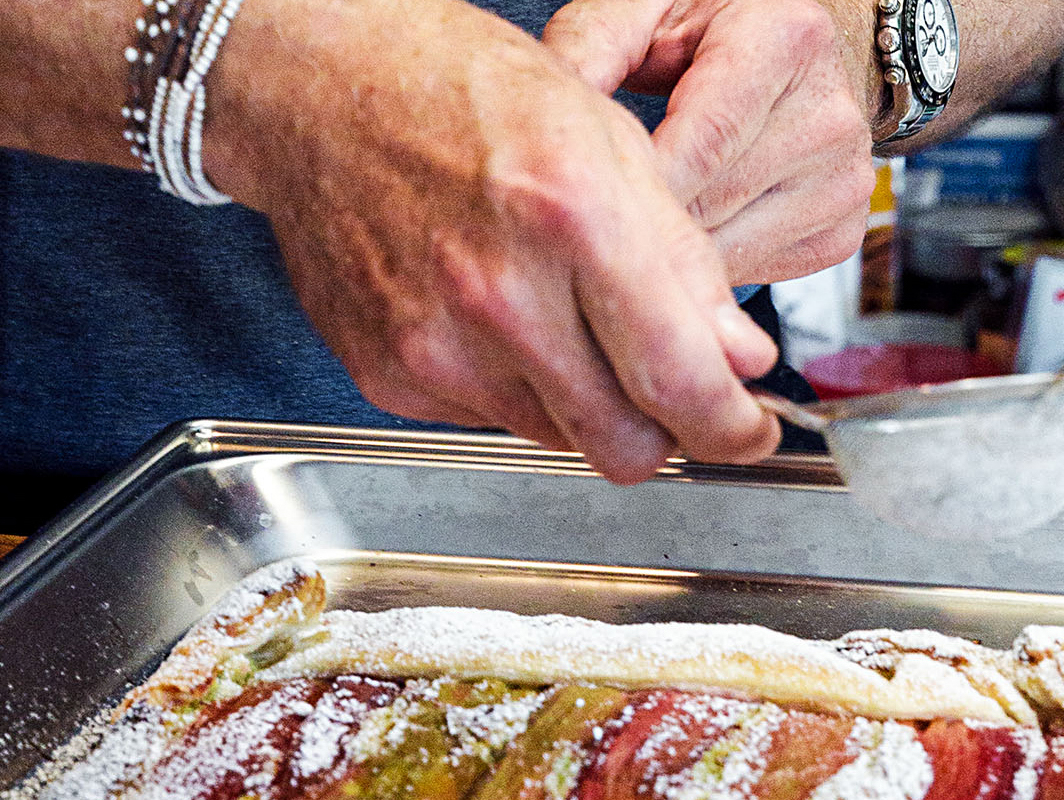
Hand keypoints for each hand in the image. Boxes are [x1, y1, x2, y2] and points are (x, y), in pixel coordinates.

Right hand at [207, 0, 779, 483]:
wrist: (316, 90)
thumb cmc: (456, 92)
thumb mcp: (606, 141)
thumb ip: (686, 264)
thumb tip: (741, 361)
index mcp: (569, 217)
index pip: (680, 381)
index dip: (732, 428)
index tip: (748, 432)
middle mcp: (497, 295)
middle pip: (624, 446)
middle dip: (666, 433)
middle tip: (673, 395)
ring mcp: (436, 345)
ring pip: (562, 440)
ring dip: (587, 403)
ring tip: (563, 317)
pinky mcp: (391, 375)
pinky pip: (490, 420)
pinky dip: (515, 387)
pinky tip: (496, 317)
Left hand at [543, 0, 877, 285]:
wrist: (795, 53)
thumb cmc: (711, 25)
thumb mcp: (648, 8)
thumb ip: (591, 46)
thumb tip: (541, 119)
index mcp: (785, 39)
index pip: (701, 143)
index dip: (634, 184)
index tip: (576, 207)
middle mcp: (829, 114)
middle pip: (712, 204)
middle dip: (642, 223)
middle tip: (585, 229)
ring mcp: (845, 180)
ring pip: (729, 251)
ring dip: (670, 254)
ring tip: (628, 231)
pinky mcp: (843, 233)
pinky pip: (755, 274)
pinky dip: (707, 268)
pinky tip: (683, 238)